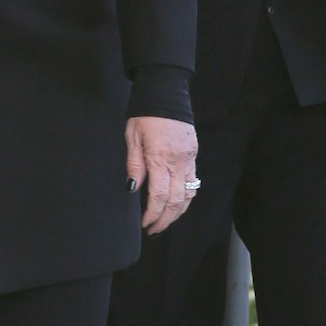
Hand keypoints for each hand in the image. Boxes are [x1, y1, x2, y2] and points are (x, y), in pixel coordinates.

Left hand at [126, 115, 199, 234]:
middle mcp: (178, 162)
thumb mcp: (132, 138)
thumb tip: (133, 189)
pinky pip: (193, 183)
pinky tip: (176, 205)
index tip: (145, 224)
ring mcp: (189, 159)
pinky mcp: (193, 156)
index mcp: (160, 158)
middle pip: (176, 200)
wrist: (166, 95)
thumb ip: (134, 165)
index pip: (159, 195)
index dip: (152, 214)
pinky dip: (186, 198)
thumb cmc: (145, 116)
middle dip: (165, 219)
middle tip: (153, 230)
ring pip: (188, 195)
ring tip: (164, 222)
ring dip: (177, 213)